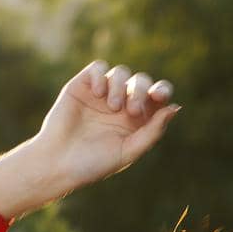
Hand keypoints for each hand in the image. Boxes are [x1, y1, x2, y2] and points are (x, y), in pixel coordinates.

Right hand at [35, 60, 181, 189]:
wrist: (57, 162)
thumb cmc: (93, 163)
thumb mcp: (128, 151)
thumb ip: (152, 131)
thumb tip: (175, 107)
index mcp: (136, 120)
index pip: (156, 97)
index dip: (162, 91)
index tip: (159, 96)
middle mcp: (121, 104)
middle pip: (141, 82)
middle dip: (140, 91)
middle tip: (130, 111)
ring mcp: (101, 94)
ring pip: (121, 73)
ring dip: (121, 86)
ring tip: (112, 106)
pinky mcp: (82, 85)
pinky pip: (99, 68)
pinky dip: (102, 76)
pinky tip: (98, 94)